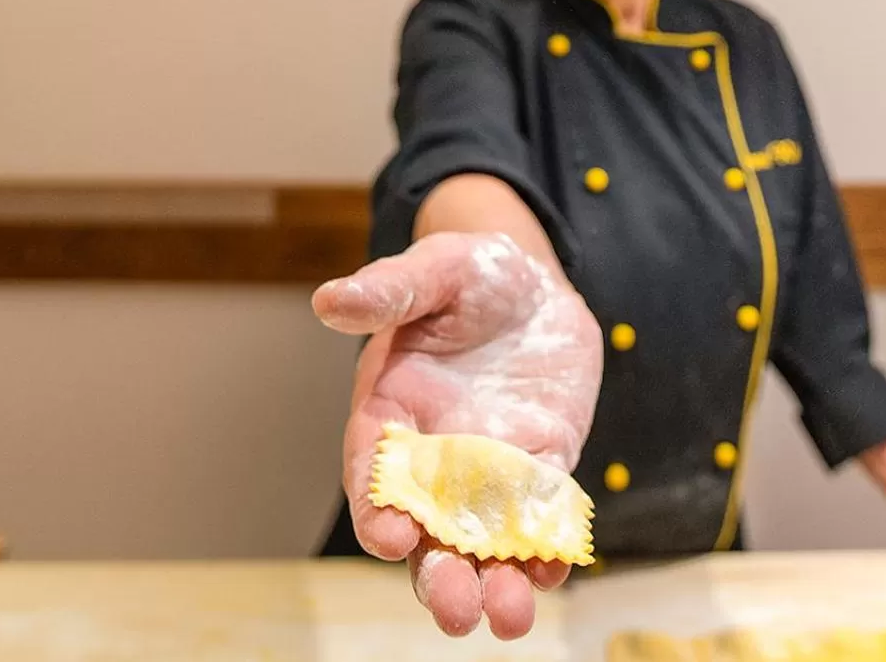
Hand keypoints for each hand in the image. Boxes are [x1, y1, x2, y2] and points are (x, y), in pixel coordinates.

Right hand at [311, 231, 603, 638]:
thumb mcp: (433, 269)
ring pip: (483, 542)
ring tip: (511, 616)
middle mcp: (434, 457)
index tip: (393, 539)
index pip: (374, 476)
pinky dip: (546, 550)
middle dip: (439, 576)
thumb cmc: (467, 272)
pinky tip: (555, 572)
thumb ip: (388, 290)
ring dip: (496, 583)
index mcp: (390, 414)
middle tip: (457, 610)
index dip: (377, 512)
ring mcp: (489, 469)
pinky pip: (540, 519)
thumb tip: (330, 300)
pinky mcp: (540, 466)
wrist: (531, 282)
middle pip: (427, 533)